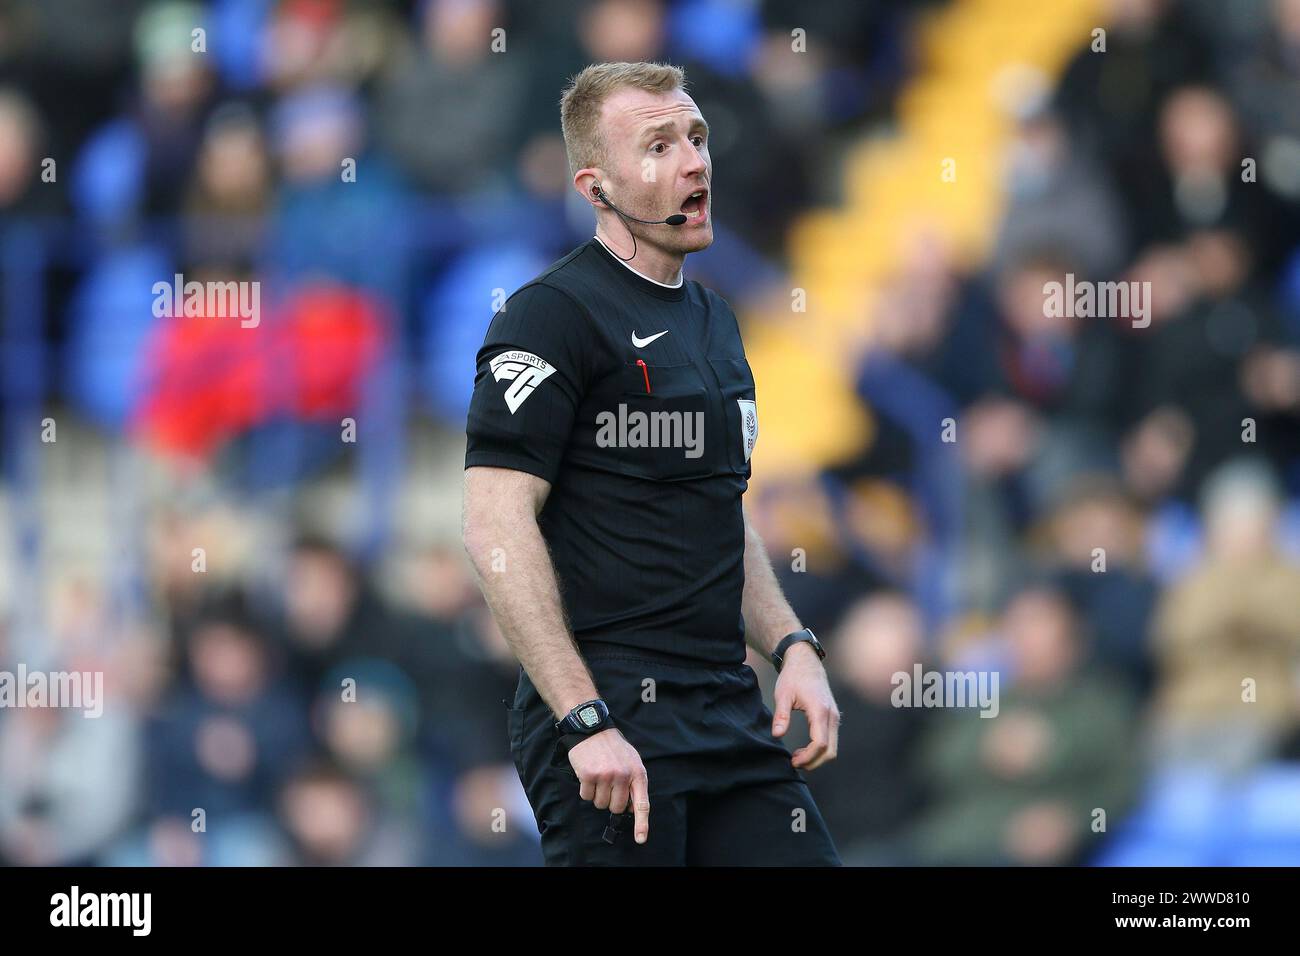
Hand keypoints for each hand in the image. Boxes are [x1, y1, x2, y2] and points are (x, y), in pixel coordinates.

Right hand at [566, 728, 649, 843]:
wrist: (592, 728)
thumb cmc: (613, 747)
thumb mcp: (631, 761)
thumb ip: (634, 783)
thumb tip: (633, 808)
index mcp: (637, 773)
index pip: (642, 803)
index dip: (642, 824)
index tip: (641, 839)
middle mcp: (623, 776)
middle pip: (616, 808)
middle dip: (610, 801)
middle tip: (608, 784)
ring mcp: (606, 776)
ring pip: (600, 804)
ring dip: (597, 794)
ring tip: (598, 775)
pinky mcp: (589, 776)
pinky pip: (586, 796)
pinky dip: (585, 789)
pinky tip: (588, 774)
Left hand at [771, 642, 839, 770]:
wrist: (806, 662)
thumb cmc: (793, 677)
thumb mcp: (783, 695)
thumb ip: (781, 716)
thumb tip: (777, 735)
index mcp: (820, 710)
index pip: (820, 744)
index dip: (808, 757)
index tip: (793, 761)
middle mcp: (832, 715)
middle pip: (830, 751)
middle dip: (813, 762)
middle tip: (794, 762)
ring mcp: (834, 716)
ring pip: (832, 747)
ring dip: (817, 757)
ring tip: (797, 757)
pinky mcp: (832, 717)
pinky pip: (831, 740)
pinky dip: (820, 749)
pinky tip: (804, 749)